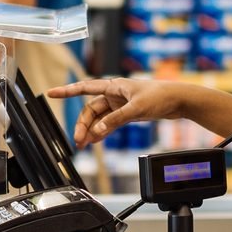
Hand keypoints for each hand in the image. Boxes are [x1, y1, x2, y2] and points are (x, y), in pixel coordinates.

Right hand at [47, 78, 190, 146]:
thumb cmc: (160, 97)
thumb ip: (115, 120)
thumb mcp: (136, 109)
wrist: (179, 100)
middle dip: (83, 125)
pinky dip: (103, 131)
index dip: (67, 91)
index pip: (84, 87)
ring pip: (99, 118)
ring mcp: (120, 104)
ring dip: (91, 131)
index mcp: (114, 86)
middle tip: (78, 140)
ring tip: (84, 144)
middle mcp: (114, 94)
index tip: (51, 93)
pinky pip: (110, 123)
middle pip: (91, 109)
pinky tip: (96, 140)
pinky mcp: (128, 113)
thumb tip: (97, 132)